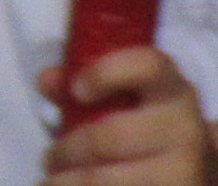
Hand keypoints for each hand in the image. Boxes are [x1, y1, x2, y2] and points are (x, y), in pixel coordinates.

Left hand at [44, 48, 209, 182]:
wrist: (194, 168)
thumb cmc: (147, 126)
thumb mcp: (127, 99)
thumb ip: (85, 81)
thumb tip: (47, 80)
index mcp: (171, 89)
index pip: (147, 67)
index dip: (106, 73)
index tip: (76, 91)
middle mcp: (184, 128)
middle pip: (108, 137)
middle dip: (67, 151)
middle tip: (49, 159)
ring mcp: (186, 168)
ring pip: (107, 179)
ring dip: (70, 181)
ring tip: (54, 181)